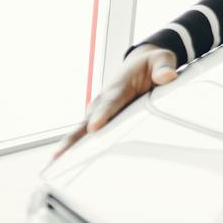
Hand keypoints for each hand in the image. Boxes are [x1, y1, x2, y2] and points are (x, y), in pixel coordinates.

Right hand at [54, 45, 179, 157]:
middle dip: (74, 137)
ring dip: (70, 145)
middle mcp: (105, 99)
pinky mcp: (101, 119)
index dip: (103, 114)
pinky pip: (87, 135)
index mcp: (120, 85)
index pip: (112, 102)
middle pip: (88, 120)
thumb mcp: (162, 59)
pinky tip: (64, 163)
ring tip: (56, 162)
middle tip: (60, 153)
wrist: (140, 63)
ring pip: (83, 130)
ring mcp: (100, 110)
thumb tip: (167, 76)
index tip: (94, 126)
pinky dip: (77, 148)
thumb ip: (164, 68)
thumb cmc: (151, 63)